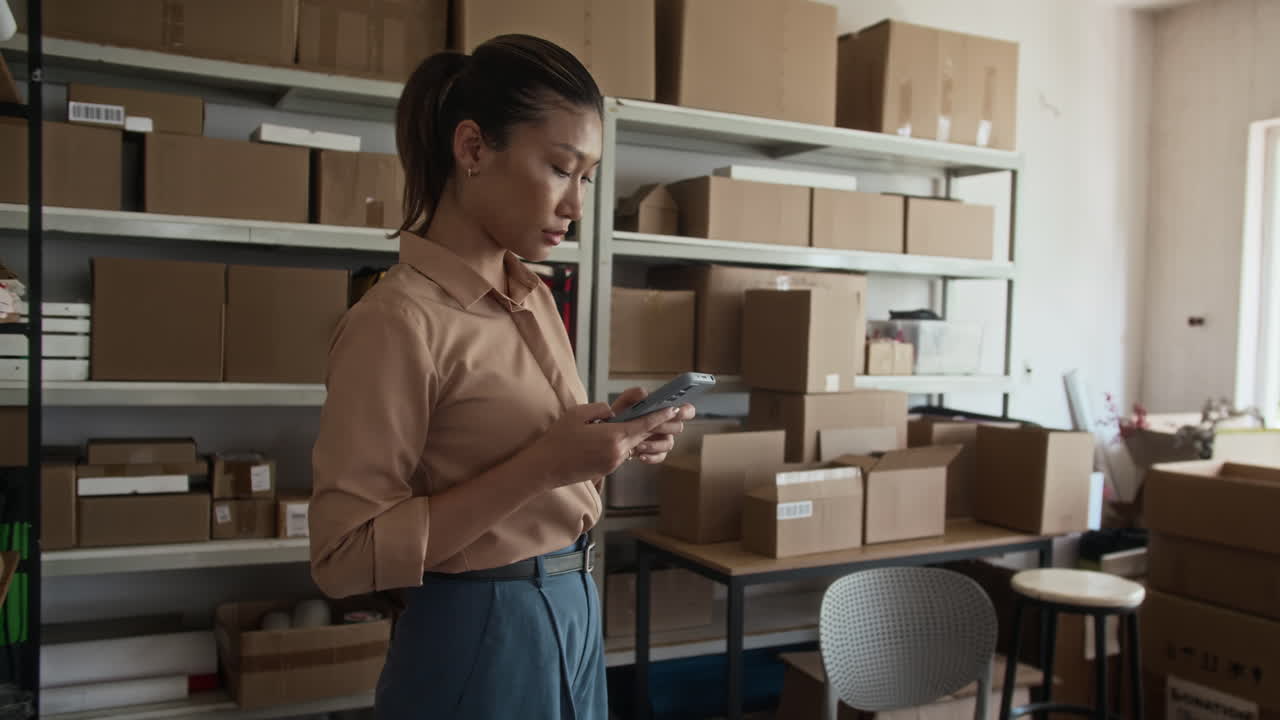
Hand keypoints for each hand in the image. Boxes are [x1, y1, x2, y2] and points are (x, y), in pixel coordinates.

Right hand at [523, 401, 682, 490]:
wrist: (545, 468)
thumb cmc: (558, 439)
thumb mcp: (578, 414)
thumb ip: (601, 409)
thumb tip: (614, 412)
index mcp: (614, 436)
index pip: (645, 423)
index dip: (661, 415)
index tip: (674, 409)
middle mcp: (618, 452)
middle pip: (645, 436)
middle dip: (660, 426)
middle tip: (675, 416)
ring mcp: (614, 463)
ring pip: (634, 446)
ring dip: (642, 436)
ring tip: (645, 426)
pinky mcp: (608, 470)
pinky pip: (623, 454)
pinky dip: (626, 444)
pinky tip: (620, 437)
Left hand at [610, 387, 696, 464]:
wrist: (610, 434)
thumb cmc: (621, 415)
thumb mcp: (624, 402)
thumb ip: (633, 394)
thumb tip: (644, 394)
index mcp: (664, 411)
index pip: (685, 410)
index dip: (686, 411)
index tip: (676, 411)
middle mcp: (667, 425)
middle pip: (678, 427)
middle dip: (666, 427)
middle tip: (654, 427)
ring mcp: (663, 439)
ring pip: (669, 444)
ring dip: (654, 445)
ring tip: (639, 445)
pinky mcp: (656, 452)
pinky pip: (660, 456)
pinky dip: (651, 457)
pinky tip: (640, 455)